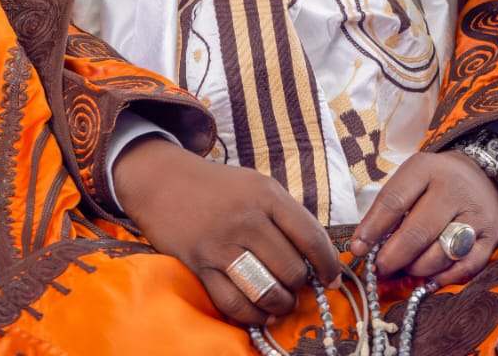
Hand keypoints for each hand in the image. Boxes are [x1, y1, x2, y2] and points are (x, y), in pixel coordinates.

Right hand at [112, 137, 340, 325]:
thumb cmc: (217, 186)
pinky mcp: (200, 266)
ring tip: (282, 303)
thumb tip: (315, 256)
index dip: (328, 263)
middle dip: (300, 285)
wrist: (164, 181)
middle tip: (297, 286)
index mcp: (266, 194)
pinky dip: (252, 315)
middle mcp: (246, 219)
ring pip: (266, 290)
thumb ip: (285, 215)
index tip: (333, 279)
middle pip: (290, 268)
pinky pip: (234, 304)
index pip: (310, 236)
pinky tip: (260, 313)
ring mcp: (222, 244)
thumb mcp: (256, 185)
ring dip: (281, 304)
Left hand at [349, 150, 497, 285]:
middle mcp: (452, 190)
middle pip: (417, 232)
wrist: (483, 176)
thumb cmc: (436, 181)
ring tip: (407, 268)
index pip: (394, 201)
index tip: (358, 249)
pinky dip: (445, 278)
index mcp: (425, 169)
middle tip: (381, 268)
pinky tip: (431, 279)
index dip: (372, 228)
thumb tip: (366, 246)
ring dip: (418, 268)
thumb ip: (391, 207)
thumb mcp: (412, 178)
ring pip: (441, 253)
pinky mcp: (491, 237)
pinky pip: (466, 267)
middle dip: (394, 256)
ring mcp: (474, 214)